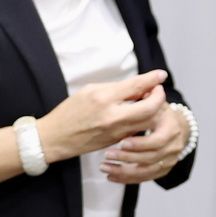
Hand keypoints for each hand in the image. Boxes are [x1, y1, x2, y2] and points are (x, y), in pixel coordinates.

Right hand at [35, 70, 168, 162]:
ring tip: (148, 101)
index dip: (152, 79)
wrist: (54, 138)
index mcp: (103, 98)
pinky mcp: (117, 141)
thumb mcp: (89, 91)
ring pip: (148, 121)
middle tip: (156, 90)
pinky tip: (137, 114)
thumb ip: (115, 88)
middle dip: (158, 97)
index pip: (136, 86)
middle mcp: (112, 116)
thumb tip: (137, 85)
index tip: (161, 75)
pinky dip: (142, 120)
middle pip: (151, 107)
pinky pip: (137, 129)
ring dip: (153, 110)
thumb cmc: (69, 112)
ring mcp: (116, 131)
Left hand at [103, 102, 187, 183]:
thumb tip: (133, 87)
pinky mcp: (163, 169)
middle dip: (128, 157)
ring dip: (123, 170)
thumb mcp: (151, 101)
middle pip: (151, 157)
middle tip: (107, 154)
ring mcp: (170, 158)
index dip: (139, 143)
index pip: (157, 140)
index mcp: (171, 126)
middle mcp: (174, 144)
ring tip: (104, 166)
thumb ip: (143, 97)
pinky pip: (144, 178)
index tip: (121, 142)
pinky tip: (110, 176)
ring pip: (146, 171)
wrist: (174, 126)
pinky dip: (126, 179)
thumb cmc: (157, 111)